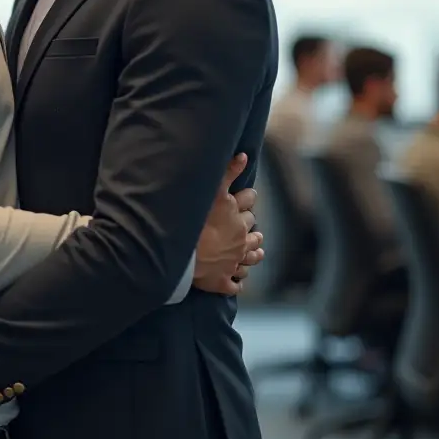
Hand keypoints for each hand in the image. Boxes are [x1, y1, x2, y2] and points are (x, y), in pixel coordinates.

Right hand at [193, 154, 262, 296]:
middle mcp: (239, 239)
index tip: (247, 196)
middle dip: (250, 225)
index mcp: (236, 217)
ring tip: (255, 250)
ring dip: (253, 252)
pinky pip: (236, 283)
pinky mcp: (223, 280)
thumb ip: (228, 171)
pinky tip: (237, 280)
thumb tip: (244, 155)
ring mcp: (234, 261)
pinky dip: (238, 281)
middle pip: (253, 230)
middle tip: (247, 223)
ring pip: (251, 257)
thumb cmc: (196, 222)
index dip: (248, 198)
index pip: (248, 203)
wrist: (184, 257)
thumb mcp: (213, 192)